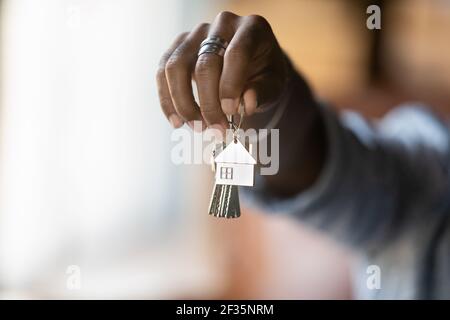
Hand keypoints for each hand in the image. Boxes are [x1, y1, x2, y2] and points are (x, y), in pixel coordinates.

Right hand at [156, 11, 293, 130]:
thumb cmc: (264, 73)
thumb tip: (246, 105)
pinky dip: (167, 100)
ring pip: (176, 66)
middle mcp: (221, 25)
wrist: (251, 63)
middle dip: (209, 102)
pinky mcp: (178, 46)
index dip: (231, 85)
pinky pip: (163, 72)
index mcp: (251, 29)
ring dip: (184, 103)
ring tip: (197, 127)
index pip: (236, 53)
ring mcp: (196, 33)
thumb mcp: (274, 83)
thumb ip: (262, 92)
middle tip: (217, 129)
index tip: (230, 112)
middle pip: (205, 63)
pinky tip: (177, 122)